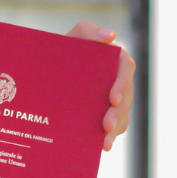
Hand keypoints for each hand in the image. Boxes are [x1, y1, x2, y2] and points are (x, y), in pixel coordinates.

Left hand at [65, 20, 134, 150]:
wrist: (50, 69)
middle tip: (106, 125)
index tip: (112, 99)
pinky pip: (115, 126)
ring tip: (104, 142)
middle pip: (126, 97)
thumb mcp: (75, 36)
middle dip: (118, 113)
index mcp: (114, 60)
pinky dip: (110, 136)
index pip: (125, 70)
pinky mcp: (106, 112)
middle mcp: (118, 79)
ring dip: (116, 128)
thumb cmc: (65, 48)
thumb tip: (111, 36)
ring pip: (123, 114)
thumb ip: (90, 31)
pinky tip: (102, 145)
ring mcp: (114, 98)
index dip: (122, 85)